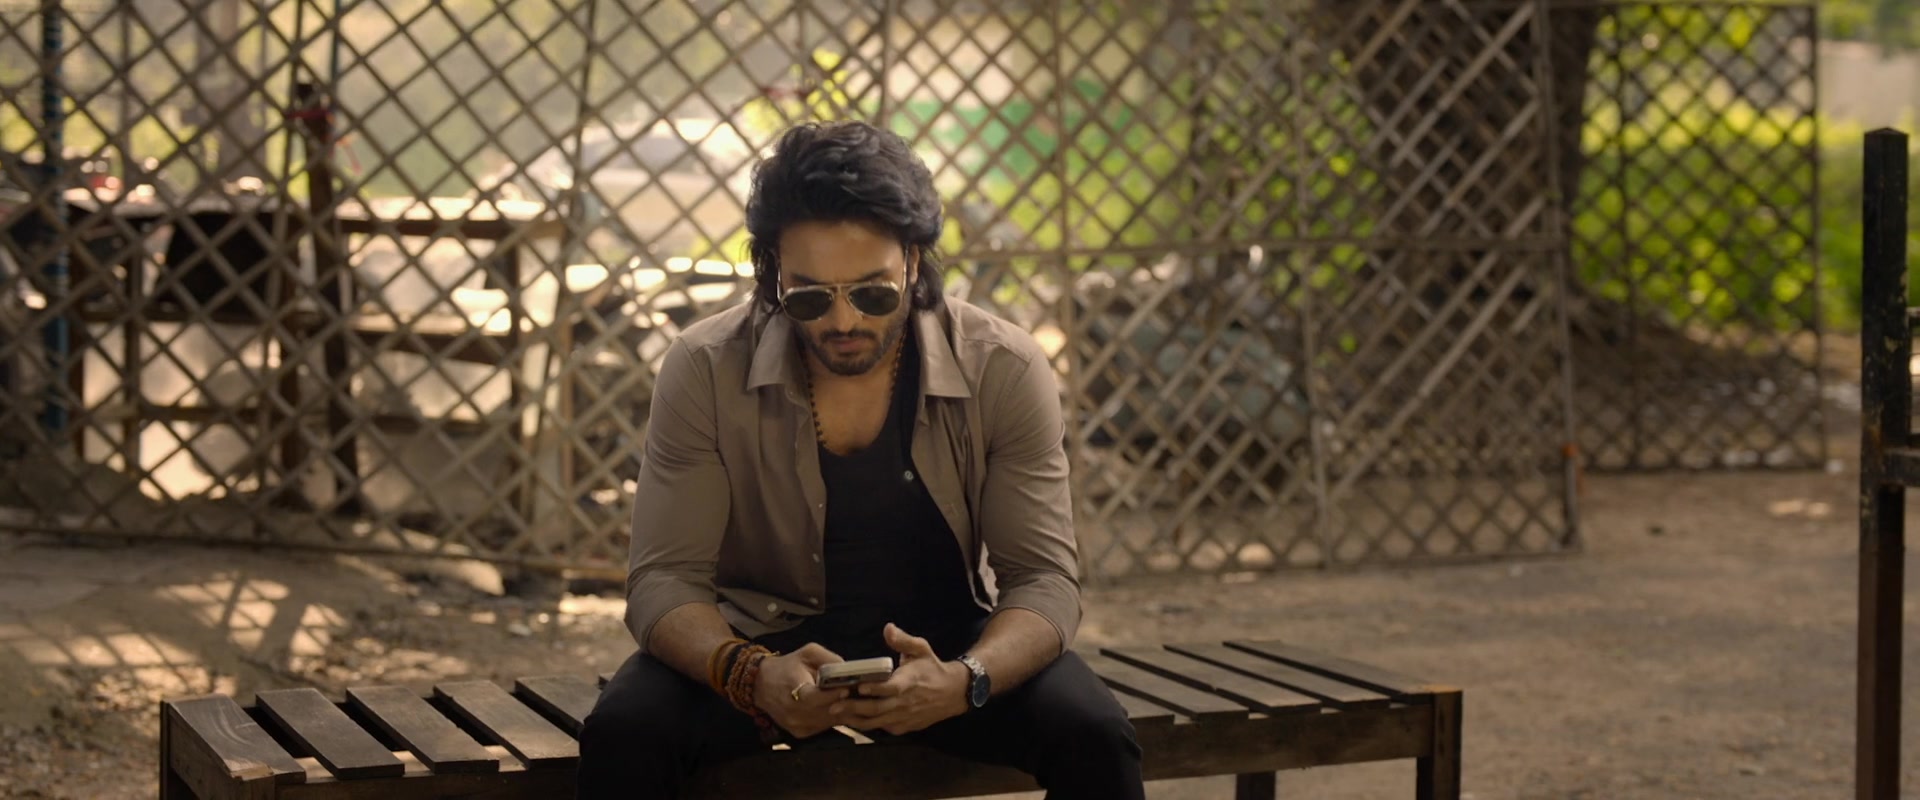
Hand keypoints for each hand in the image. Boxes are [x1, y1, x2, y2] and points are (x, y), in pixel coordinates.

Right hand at [752, 643, 850, 738]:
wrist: (761, 684)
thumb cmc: (788, 666)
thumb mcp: (808, 653)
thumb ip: (828, 659)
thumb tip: (848, 670)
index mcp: (792, 690)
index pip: (814, 697)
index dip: (832, 694)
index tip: (847, 688)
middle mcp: (793, 712)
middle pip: (825, 712)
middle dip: (844, 704)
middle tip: (858, 695)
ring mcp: (796, 725)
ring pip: (827, 723)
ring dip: (842, 713)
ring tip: (853, 701)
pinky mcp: (800, 733)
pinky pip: (823, 727)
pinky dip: (833, 719)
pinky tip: (839, 708)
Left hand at [833, 623, 968, 735]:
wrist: (954, 693)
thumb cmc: (932, 669)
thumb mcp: (921, 649)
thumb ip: (903, 640)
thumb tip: (888, 627)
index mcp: (907, 683)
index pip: (889, 688)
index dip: (874, 689)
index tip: (858, 686)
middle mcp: (904, 704)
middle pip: (876, 709)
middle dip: (854, 708)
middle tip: (833, 705)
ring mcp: (903, 718)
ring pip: (875, 723)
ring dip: (855, 720)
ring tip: (837, 714)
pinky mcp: (903, 727)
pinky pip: (882, 728)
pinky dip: (867, 725)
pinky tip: (852, 720)